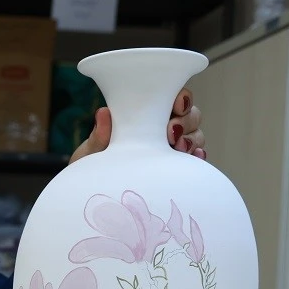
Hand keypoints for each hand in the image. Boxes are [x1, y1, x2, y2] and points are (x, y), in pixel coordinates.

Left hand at [69, 89, 205, 163]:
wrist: (91, 192)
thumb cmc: (92, 165)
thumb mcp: (91, 152)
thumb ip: (99, 136)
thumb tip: (103, 113)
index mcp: (145, 115)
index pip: (173, 96)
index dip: (181, 97)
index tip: (176, 104)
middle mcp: (163, 128)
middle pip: (191, 115)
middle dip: (185, 121)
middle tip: (170, 132)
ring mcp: (173, 148)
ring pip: (196, 135)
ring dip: (192, 139)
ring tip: (179, 148)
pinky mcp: (178, 168)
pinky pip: (196, 160)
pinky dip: (197, 157)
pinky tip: (194, 158)